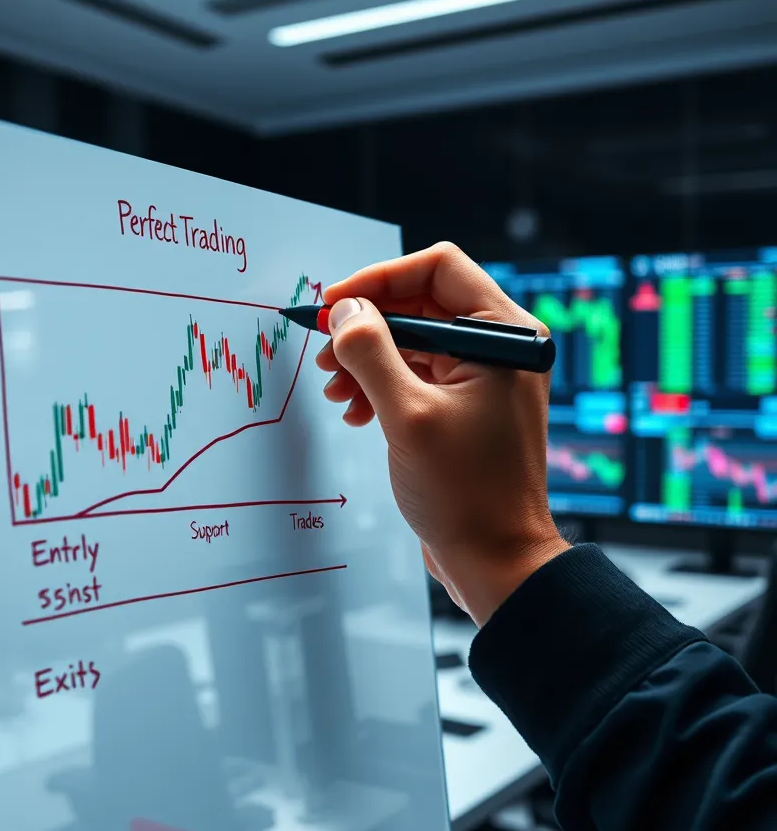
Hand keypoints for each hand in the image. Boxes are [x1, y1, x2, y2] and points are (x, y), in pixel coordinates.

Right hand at [317, 242, 568, 625]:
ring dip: (366, 359)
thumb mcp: (408, 416)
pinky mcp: (463, 405)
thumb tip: (343, 311)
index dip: (379, 280)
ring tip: (334, 390)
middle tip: (324, 352)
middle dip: (366, 326)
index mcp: (504, 335)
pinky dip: (379, 385)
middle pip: (420, 303)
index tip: (334, 304)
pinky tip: (354, 412)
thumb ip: (371, 353)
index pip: (438, 269)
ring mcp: (481, 377)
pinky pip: (414, 374)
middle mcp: (498, 347)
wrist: (495, 561)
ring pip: (411, 340)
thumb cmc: (467, 494)